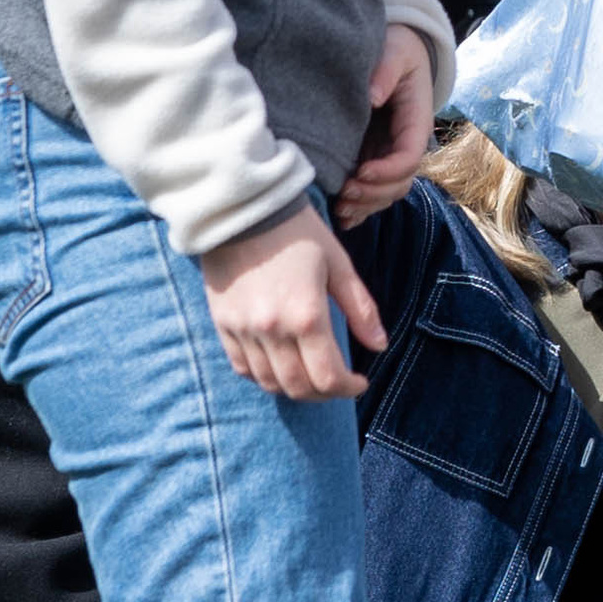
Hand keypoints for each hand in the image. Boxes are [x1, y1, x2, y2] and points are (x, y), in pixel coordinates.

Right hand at [201, 201, 385, 398]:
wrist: (243, 207)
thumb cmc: (298, 231)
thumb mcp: (338, 263)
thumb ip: (360, 308)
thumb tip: (380, 346)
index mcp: (307, 315)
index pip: (328, 378)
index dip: (348, 388)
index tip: (359, 382)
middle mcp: (272, 330)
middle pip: (298, 388)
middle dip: (324, 394)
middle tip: (338, 383)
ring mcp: (243, 330)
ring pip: (269, 383)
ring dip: (294, 388)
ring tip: (311, 376)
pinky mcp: (222, 325)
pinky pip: (242, 368)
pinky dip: (263, 376)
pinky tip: (279, 365)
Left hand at [334, 23, 435, 228]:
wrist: (395, 50)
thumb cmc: (397, 48)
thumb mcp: (396, 50)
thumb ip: (386, 70)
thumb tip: (371, 97)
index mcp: (416, 121)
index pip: (410, 156)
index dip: (388, 170)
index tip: (360, 171)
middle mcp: (405, 142)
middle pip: (400, 183)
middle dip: (373, 193)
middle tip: (344, 192)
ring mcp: (389, 153)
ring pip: (386, 193)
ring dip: (365, 205)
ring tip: (339, 206)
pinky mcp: (374, 157)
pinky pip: (373, 192)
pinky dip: (360, 208)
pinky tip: (342, 215)